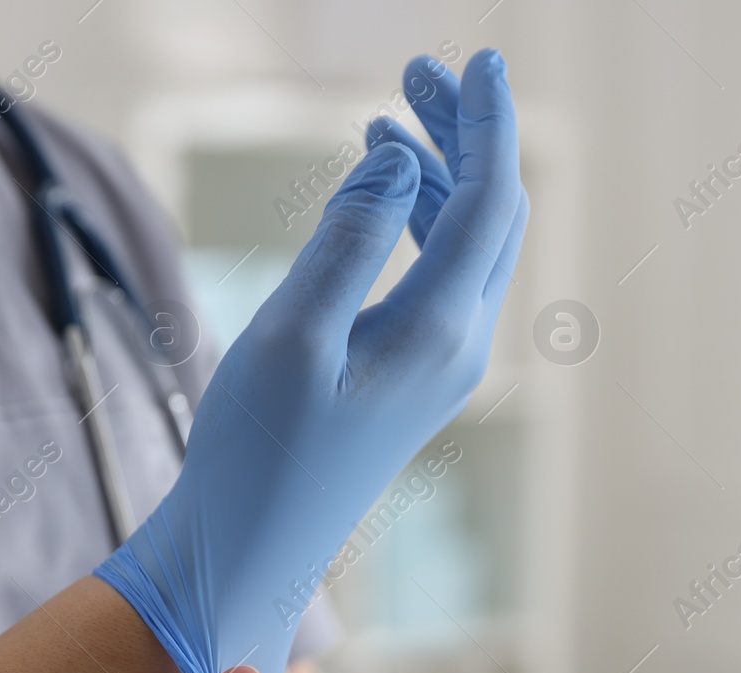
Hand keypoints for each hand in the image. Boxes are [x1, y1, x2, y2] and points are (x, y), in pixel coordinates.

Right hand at [97, 49, 526, 672]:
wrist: (250, 545)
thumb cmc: (259, 451)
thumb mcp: (291, 334)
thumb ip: (348, 240)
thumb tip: (400, 163)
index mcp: (440, 331)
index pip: (490, 201)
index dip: (488, 124)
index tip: (476, 59)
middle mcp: (459, 346)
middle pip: (490, 215)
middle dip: (463, 138)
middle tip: (413, 74)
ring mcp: (441, 365)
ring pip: (466, 245)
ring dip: (440, 177)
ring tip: (389, 122)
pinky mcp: (413, 377)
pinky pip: (440, 278)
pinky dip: (420, 222)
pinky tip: (383, 194)